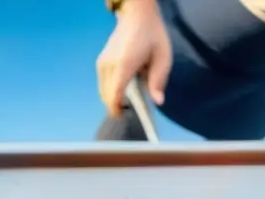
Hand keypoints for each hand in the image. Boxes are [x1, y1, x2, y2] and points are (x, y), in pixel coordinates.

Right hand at [96, 0, 171, 117]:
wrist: (136, 14)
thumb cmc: (152, 34)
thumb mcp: (163, 57)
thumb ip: (159, 81)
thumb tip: (158, 101)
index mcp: (125, 64)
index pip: (115, 95)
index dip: (117, 110)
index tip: (123, 117)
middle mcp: (110, 65)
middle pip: (107, 96)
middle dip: (117, 106)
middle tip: (131, 109)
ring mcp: (103, 63)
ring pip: (103, 92)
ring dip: (113, 98)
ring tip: (128, 98)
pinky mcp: (101, 62)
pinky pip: (103, 84)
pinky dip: (111, 90)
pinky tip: (124, 86)